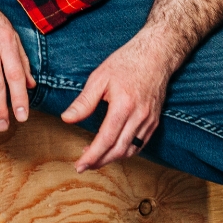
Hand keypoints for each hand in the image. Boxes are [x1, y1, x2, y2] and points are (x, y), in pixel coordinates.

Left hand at [61, 30, 171, 171]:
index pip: (106, 139)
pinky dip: (126, 151)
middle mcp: (139, 117)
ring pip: (131, 151)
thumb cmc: (126, 63)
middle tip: (84, 166)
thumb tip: (67, 118)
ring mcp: (149, 121)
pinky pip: (140, 145)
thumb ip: (84, 101)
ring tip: (95, 158)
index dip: (92, 155)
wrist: (155, 55)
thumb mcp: (99, 77)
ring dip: (112, 158)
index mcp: (124, 105)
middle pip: (118, 150)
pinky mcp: (154, 122)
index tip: (80, 165)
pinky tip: (114, 148)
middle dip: (100, 162)